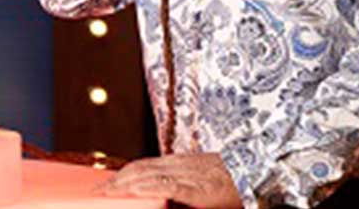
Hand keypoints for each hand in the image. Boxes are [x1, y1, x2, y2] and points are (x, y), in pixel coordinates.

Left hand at [95, 152, 241, 208]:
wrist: (261, 174)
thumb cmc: (234, 183)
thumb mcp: (203, 183)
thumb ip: (180, 187)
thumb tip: (157, 195)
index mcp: (181, 163)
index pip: (144, 165)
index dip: (123, 173)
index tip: (105, 182)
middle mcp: (182, 164)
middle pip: (141, 168)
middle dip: (117, 179)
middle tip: (96, 191)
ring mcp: (190, 174)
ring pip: (149, 174)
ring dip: (124, 183)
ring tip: (105, 192)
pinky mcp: (199, 188)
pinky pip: (169, 185)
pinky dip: (149, 187)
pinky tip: (133, 190)